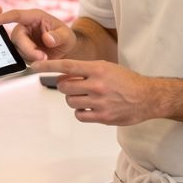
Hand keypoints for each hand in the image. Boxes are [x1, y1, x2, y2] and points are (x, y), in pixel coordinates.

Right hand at [0, 8, 75, 61]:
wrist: (65, 51)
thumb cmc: (65, 38)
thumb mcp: (67, 36)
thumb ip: (58, 36)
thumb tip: (48, 39)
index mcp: (34, 17)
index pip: (16, 15)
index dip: (2, 18)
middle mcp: (25, 26)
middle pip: (16, 37)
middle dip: (28, 49)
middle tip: (43, 57)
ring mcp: (22, 39)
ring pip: (17, 49)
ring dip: (30, 56)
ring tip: (46, 58)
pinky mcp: (21, 50)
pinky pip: (20, 56)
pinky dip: (30, 60)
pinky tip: (41, 59)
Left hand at [30, 59, 156, 125]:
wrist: (148, 97)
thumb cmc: (126, 81)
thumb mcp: (107, 67)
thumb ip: (86, 70)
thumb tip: (64, 76)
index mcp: (98, 68)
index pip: (67, 66)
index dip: (48, 66)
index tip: (34, 66)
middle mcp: (97, 84)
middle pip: (64, 86)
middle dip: (65, 86)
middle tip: (73, 85)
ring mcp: (100, 102)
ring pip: (70, 101)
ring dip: (73, 99)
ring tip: (85, 96)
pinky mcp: (103, 117)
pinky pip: (79, 115)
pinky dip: (81, 112)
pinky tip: (90, 108)